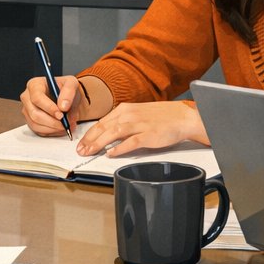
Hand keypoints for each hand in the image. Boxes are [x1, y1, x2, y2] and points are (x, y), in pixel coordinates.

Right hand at [20, 75, 89, 135]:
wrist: (66, 98)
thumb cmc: (65, 89)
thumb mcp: (71, 83)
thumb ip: (69, 92)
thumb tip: (63, 107)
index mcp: (34, 85)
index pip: (37, 98)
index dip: (49, 108)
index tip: (61, 115)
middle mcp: (27, 97)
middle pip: (34, 114)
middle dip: (52, 122)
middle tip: (66, 124)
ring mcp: (27, 110)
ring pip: (36, 125)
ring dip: (53, 128)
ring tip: (66, 126)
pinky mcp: (30, 121)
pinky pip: (38, 131)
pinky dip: (51, 132)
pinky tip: (60, 128)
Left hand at [76, 101, 206, 156]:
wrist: (182, 117)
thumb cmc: (161, 116)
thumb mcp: (137, 114)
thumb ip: (123, 122)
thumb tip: (107, 134)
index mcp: (125, 109)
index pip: (102, 122)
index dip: (89, 134)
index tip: (81, 143)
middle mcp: (129, 115)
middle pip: (104, 127)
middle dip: (90, 140)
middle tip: (80, 150)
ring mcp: (139, 124)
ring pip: (113, 133)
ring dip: (99, 143)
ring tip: (90, 152)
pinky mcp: (149, 134)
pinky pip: (131, 142)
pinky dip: (119, 148)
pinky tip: (111, 153)